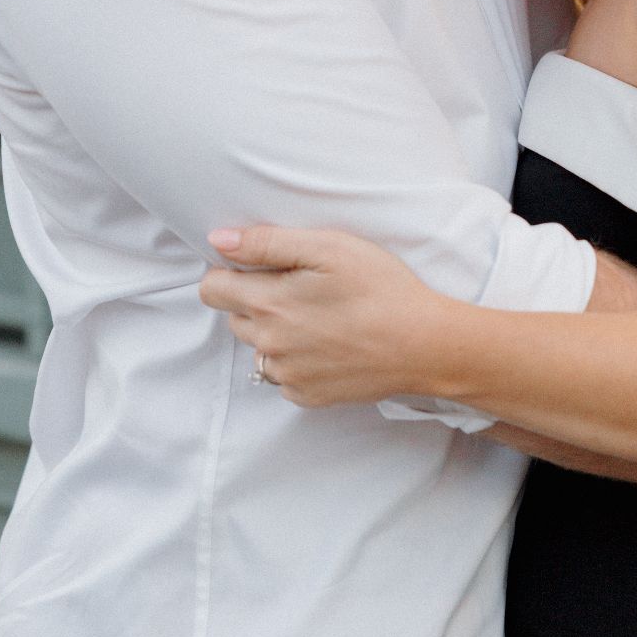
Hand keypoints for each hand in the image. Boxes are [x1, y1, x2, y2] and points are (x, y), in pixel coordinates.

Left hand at [199, 224, 454, 406]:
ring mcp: (288, 375)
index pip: (211, 289)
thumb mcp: (328, 247)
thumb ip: (267, 242)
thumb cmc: (380, 288)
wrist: (424, 345)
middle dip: (256, 299)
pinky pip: (284, 375)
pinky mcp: (307, 396)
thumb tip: (218, 240)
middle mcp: (269, 345)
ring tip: (320, 316)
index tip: (262, 266)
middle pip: (235, 317)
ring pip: (260, 347)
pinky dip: (297, 359)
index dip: (230, 271)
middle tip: (302, 288)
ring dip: (276, 331)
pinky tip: (330, 344)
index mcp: (268, 303)